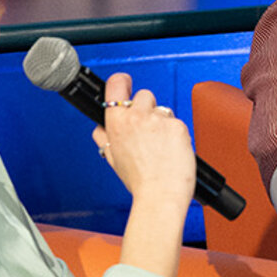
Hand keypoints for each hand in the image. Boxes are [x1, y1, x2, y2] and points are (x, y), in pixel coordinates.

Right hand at [91, 72, 196, 210]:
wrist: (160, 195)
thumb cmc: (139, 181)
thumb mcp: (112, 159)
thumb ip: (105, 139)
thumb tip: (99, 129)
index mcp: (116, 122)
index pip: (116, 85)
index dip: (121, 81)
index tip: (125, 82)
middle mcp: (136, 116)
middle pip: (144, 95)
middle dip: (147, 108)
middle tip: (148, 131)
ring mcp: (158, 120)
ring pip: (163, 109)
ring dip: (162, 121)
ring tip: (160, 145)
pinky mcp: (178, 126)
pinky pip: (177, 123)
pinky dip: (177, 135)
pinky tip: (172, 151)